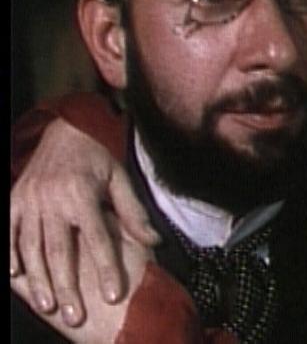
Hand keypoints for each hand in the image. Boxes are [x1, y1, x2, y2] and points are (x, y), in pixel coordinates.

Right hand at [10, 118, 159, 326]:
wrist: (67, 128)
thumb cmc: (98, 156)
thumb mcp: (120, 178)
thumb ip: (134, 212)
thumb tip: (154, 242)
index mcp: (83, 194)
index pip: (97, 239)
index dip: (106, 269)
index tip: (113, 295)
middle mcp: (53, 199)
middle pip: (60, 251)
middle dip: (68, 286)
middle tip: (76, 316)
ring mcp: (30, 199)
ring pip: (31, 247)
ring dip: (39, 280)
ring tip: (50, 305)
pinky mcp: (15, 199)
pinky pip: (8, 232)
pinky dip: (10, 255)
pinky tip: (15, 277)